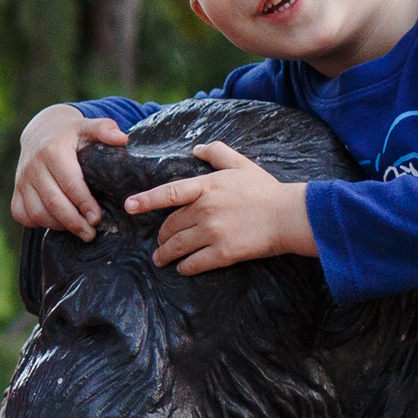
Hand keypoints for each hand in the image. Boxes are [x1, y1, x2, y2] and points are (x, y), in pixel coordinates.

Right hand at [13, 105, 127, 238]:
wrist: (41, 133)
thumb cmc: (71, 135)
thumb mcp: (88, 126)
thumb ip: (105, 129)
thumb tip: (122, 138)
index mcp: (53, 150)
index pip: (69, 182)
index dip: (84, 202)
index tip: (97, 218)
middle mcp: (34, 166)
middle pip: (53, 201)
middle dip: (73, 221)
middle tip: (91, 233)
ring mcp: (22, 180)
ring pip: (37, 212)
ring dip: (58, 225)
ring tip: (79, 230)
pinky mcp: (16, 191)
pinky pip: (22, 214)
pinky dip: (38, 224)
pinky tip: (57, 224)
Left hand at [121, 142, 316, 273]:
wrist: (288, 216)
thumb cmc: (265, 189)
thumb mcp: (241, 164)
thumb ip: (217, 153)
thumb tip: (196, 149)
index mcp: (207, 186)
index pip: (169, 193)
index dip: (146, 200)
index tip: (129, 206)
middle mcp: (205, 210)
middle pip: (170, 225)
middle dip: (161, 235)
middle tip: (159, 241)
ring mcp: (213, 232)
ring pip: (177, 246)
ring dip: (165, 254)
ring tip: (161, 258)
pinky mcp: (222, 253)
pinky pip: (194, 263)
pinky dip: (184, 267)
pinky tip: (182, 268)